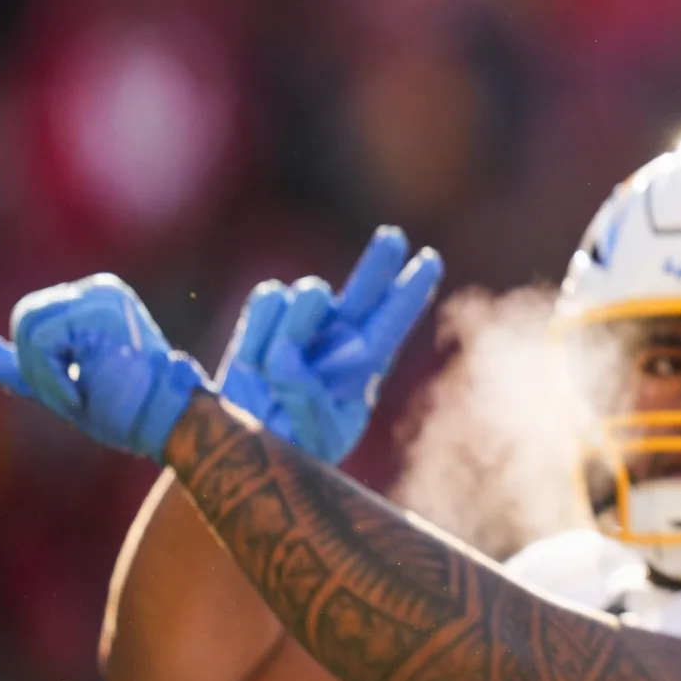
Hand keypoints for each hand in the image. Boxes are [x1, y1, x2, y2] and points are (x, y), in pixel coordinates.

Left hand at [0, 274, 208, 458]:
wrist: (165, 424)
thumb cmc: (126, 409)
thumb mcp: (61, 385)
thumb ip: (23, 367)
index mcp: (96, 300)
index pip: (31, 319)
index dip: (39, 364)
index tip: (78, 392)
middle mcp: (101, 290)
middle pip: (25, 318)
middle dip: (37, 368)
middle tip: (74, 397)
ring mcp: (102, 297)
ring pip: (28, 328)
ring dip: (43, 376)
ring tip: (78, 396)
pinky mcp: (99, 312)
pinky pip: (41, 342)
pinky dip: (51, 378)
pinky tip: (80, 394)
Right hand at [217, 227, 442, 464]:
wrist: (248, 443)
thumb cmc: (297, 444)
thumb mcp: (316, 435)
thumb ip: (305, 399)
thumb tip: (287, 356)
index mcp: (363, 367)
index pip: (392, 324)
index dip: (411, 293)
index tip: (432, 261)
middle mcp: (339, 336)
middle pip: (366, 292)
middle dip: (380, 263)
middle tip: (394, 237)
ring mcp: (304, 323)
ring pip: (306, 295)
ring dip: (291, 327)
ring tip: (271, 372)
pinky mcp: (266, 319)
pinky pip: (267, 299)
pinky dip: (256, 328)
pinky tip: (251, 362)